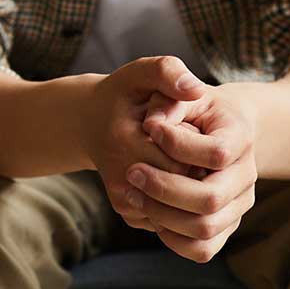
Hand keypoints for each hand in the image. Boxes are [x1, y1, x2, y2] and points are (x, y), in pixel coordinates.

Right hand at [78, 56, 211, 232]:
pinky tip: (177, 175)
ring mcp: (125, 200)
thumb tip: (195, 89)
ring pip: (179, 207)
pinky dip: (182, 200)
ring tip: (187, 160)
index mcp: (125, 143)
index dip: (197, 147)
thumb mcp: (140, 73)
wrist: (91, 123)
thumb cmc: (121, 96)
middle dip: (198, 167)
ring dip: (192, 187)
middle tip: (196, 146)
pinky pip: (171, 217)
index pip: (183, 161)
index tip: (193, 128)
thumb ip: (166, 72)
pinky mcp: (131, 213)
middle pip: (184, 185)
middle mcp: (121, 180)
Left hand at [129, 85, 258, 262]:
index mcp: (240, 138)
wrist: (210, 129)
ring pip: (205, 229)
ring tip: (132, 193)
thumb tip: (154, 124)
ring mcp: (238, 204)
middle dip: (163, 188)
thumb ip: (166, 88)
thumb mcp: (177, 91)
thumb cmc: (188, 107)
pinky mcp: (225, 226)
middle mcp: (247, 176)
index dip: (178, 145)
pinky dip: (171, 239)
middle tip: (130, 172)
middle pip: (211, 198)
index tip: (148, 128)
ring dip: (162, 215)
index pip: (217, 153)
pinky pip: (202, 249)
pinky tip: (148, 213)